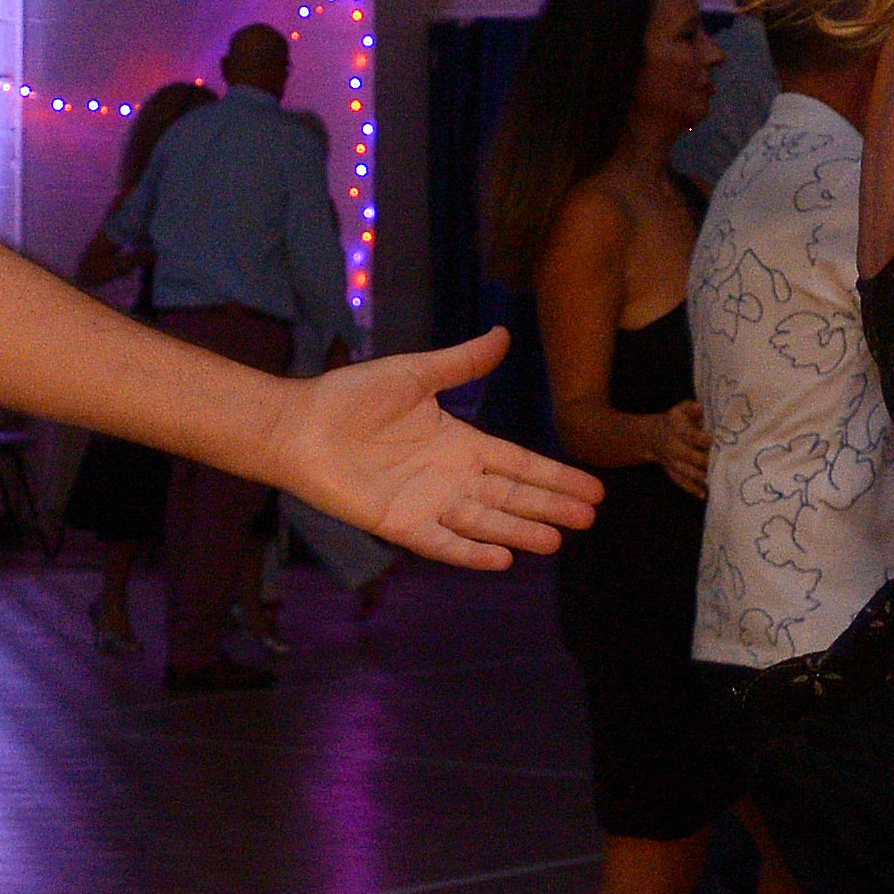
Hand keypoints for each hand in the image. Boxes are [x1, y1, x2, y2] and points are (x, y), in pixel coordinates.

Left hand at [266, 329, 603, 564]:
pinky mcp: (400, 524)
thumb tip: (504, 334)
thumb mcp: (415, 374)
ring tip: (556, 542)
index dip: (555, 476)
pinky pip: (442, 543)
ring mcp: (427, 503)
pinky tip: (502, 559)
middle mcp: (451, 477)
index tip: (593, 489)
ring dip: (519, 531)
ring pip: (485, 521)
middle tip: (590, 520)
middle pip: (511, 496)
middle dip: (550, 507)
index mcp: (459, 441)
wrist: (300, 425)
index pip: (519, 462)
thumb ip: (461, 362)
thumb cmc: (352, 397)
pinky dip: (470, 551)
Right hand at [659, 394, 711, 495]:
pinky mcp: (672, 472)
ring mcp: (672, 461)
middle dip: (706, 461)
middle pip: (690, 456)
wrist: (653, 436)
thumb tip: (701, 406)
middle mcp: (673, 446)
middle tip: (725, 465)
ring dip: (701, 478)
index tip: (720, 443)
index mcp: (677, 429)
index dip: (705, 440)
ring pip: (686, 471)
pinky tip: (704, 494)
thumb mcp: (681, 409)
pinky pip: (681, 481)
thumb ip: (692, 408)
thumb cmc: (675, 421)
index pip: (691, 436)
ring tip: (716, 482)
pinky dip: (692, 488)